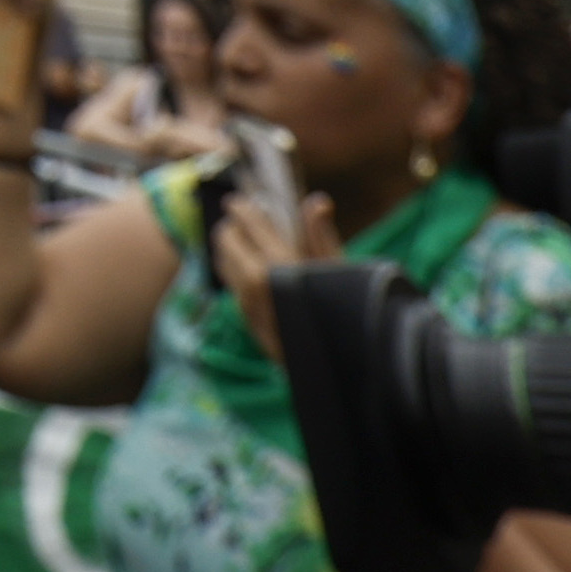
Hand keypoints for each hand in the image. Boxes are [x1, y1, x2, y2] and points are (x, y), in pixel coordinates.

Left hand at [212, 189, 347, 363]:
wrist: (337, 370)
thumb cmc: (347, 317)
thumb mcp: (343, 275)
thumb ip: (322, 237)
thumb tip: (316, 201)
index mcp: (282, 265)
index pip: (252, 225)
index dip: (243, 209)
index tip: (238, 200)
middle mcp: (257, 284)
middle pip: (227, 241)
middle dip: (231, 226)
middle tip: (237, 217)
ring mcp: (248, 305)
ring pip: (223, 263)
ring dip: (227, 247)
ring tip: (237, 238)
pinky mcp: (248, 321)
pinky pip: (231, 286)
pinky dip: (231, 269)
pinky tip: (243, 267)